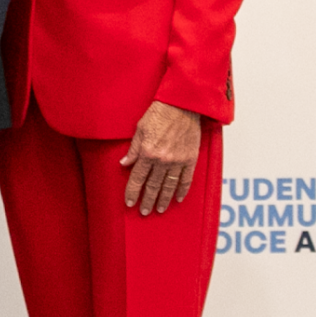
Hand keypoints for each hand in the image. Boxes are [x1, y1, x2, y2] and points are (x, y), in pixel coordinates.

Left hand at [121, 100, 203, 214]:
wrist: (182, 105)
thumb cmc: (159, 113)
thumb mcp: (139, 129)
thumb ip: (133, 149)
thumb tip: (124, 164)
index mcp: (147, 152)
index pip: (137, 178)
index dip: (132, 191)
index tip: (129, 202)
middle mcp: (162, 159)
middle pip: (153, 185)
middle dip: (147, 200)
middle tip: (144, 211)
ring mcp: (178, 160)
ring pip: (169, 186)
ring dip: (163, 199)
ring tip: (159, 209)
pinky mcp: (191, 158)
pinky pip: (186, 179)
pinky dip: (182, 190)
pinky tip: (178, 199)